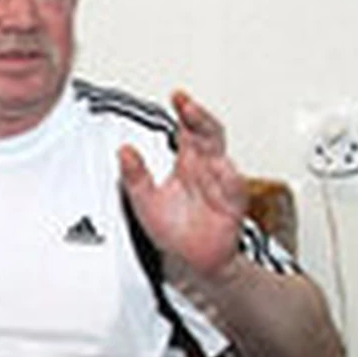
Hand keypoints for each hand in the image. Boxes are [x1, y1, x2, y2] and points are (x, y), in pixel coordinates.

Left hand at [118, 91, 245, 277]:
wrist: (192, 261)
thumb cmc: (172, 229)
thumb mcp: (144, 200)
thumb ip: (134, 175)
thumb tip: (123, 151)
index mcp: (188, 162)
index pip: (188, 129)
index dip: (185, 110)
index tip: (177, 96)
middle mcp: (206, 169)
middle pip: (209, 135)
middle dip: (200, 119)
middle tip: (188, 107)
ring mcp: (221, 186)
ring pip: (223, 157)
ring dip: (213, 146)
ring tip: (201, 131)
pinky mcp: (231, 206)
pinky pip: (234, 189)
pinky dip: (229, 179)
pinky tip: (222, 169)